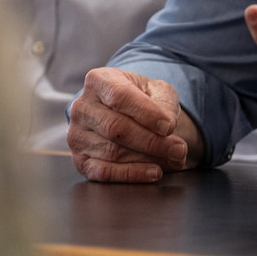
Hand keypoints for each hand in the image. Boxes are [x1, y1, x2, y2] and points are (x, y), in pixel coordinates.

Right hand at [67, 68, 205, 183]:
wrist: (123, 114)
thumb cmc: (141, 100)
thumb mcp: (157, 90)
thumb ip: (164, 103)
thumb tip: (167, 127)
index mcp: (98, 81)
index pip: (120, 96)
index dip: (146, 114)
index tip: (170, 126)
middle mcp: (82, 107)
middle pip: (116, 128)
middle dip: (152, 141)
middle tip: (179, 149)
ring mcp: (77, 135)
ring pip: (112, 152)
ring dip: (148, 159)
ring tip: (175, 159)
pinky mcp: (80, 160)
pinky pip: (104, 172)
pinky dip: (132, 175)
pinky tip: (154, 172)